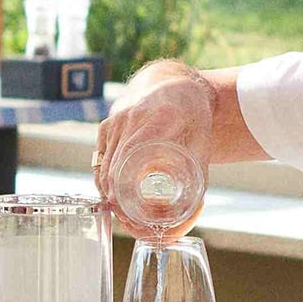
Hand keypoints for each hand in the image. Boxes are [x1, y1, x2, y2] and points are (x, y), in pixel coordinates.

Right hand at [92, 69, 214, 214]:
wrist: (172, 82)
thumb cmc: (192, 114)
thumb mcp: (203, 141)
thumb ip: (199, 173)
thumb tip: (193, 211)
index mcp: (158, 118)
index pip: (130, 155)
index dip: (122, 185)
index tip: (124, 207)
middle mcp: (130, 117)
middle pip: (113, 165)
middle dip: (116, 197)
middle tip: (127, 219)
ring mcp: (115, 120)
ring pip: (102, 164)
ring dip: (107, 190)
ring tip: (120, 211)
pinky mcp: (106, 125)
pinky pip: (99, 157)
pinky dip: (102, 177)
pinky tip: (110, 193)